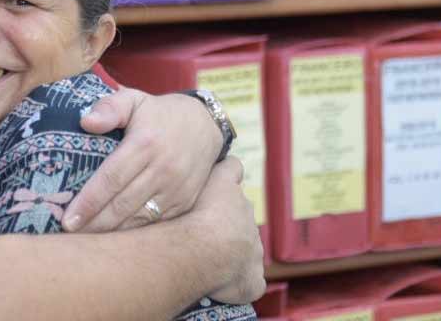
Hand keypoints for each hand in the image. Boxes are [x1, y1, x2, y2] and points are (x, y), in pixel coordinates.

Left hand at [62, 87, 221, 231]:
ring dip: (111, 232)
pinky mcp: (185, 202)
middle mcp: (163, 169)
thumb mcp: (133, 100)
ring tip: (85, 241)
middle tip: (68, 234)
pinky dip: (134, 233)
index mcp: (145, 143)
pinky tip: (113, 239)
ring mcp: (176, 189)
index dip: (88, 201)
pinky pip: (156, 224)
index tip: (67, 218)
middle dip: (94, 223)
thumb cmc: (158, 114)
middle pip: (122, 204)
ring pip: (139, 219)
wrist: (205, 125)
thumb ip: (109, 107)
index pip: (111, 178)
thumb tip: (85, 122)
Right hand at [191, 158, 265, 303]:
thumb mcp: (187, 180)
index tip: (220, 179)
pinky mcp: (252, 278)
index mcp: (230, 191)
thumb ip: (192, 170)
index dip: (226, 176)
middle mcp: (246, 216)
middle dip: (225, 220)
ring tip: (205, 258)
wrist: (202, 249)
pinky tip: (222, 283)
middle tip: (200, 230)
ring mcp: (253, 248)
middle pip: (239, 212)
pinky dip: (239, 281)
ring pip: (244, 245)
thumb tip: (191, 158)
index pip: (232, 172)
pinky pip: (249, 279)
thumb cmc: (189, 214)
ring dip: (230, 250)